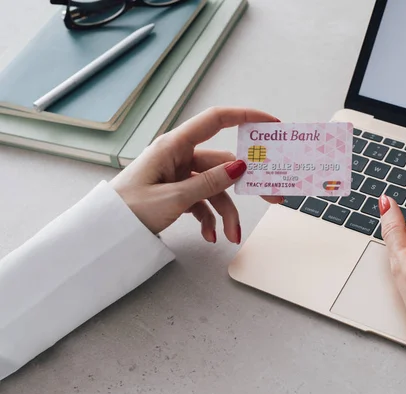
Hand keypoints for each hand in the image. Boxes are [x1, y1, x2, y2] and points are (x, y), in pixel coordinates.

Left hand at [110, 107, 282, 242]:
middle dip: (246, 185)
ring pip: (215, 188)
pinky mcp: (177, 192)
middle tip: (272, 196)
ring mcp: (179, 175)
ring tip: (231, 235)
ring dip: (226, 212)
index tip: (270, 125)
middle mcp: (179, 156)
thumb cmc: (128, 210)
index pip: (216, 120)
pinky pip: (202, 201)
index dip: (246, 117)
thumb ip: (209, 183)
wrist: (105, 233)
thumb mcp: (173, 198)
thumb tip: (240, 166)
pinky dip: (209, 218)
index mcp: (174, 146)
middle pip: (223, 164)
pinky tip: (210, 235)